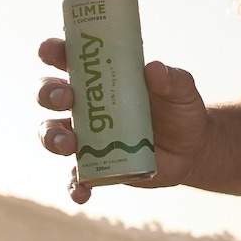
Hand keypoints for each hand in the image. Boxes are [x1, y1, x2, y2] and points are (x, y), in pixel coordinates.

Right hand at [36, 38, 211, 203]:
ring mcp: (87, 137)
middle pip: (50, 95)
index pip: (69, 59)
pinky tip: (83, 191)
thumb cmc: (179, 109)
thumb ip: (171, 79)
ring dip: (53, 138)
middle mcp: (85, 105)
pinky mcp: (95, 167)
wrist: (192, 148)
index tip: (48, 50)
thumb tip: (154, 68)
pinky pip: (75, 179)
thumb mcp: (182, 90)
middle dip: (49, 93)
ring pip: (53, 134)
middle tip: (66, 97)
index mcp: (100, 77)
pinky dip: (75, 186)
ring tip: (68, 143)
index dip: (54, 52)